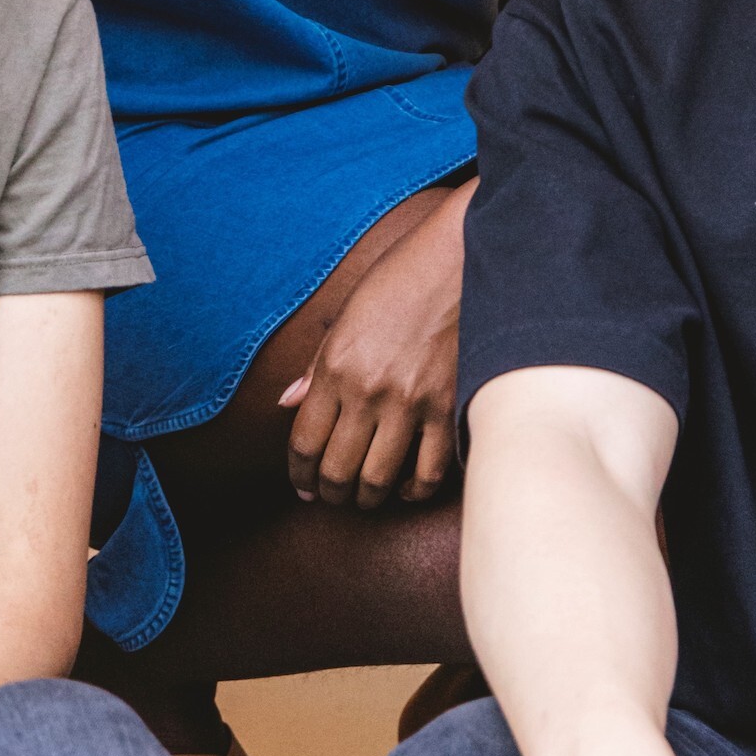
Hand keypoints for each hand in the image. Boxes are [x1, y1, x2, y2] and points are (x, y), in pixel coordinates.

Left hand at [282, 193, 465, 507]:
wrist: (466, 256)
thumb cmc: (404, 277)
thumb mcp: (348, 312)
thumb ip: (317, 365)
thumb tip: (289, 403)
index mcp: (336, 366)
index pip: (305, 442)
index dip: (299, 475)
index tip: (302, 486)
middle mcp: (369, 391)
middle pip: (338, 470)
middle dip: (329, 494)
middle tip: (331, 497)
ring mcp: (412, 403)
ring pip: (379, 479)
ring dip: (367, 499)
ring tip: (365, 498)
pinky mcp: (451, 408)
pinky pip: (430, 471)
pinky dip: (415, 490)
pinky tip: (407, 488)